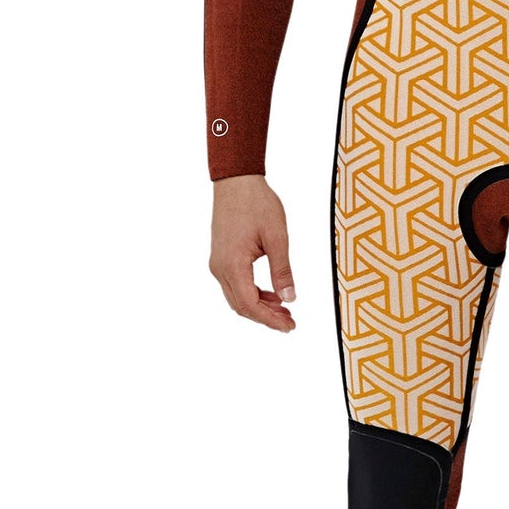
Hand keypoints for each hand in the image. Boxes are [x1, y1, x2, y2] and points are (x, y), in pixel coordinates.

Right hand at [209, 175, 296, 331]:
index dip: (270, 320)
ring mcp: (217, 263)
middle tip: (290, 322)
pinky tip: (271, 293)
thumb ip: (282, 271)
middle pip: (241, 306)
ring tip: (285, 309)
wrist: (236, 181)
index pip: (250, 304)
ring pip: (237, 297)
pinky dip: (252, 293)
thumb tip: (290, 298)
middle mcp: (219, 268)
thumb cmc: (257, 203)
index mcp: (233, 264)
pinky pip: (235, 284)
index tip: (289, 326)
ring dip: (259, 306)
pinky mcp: (220, 257)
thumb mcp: (277, 238)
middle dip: (266, 317)